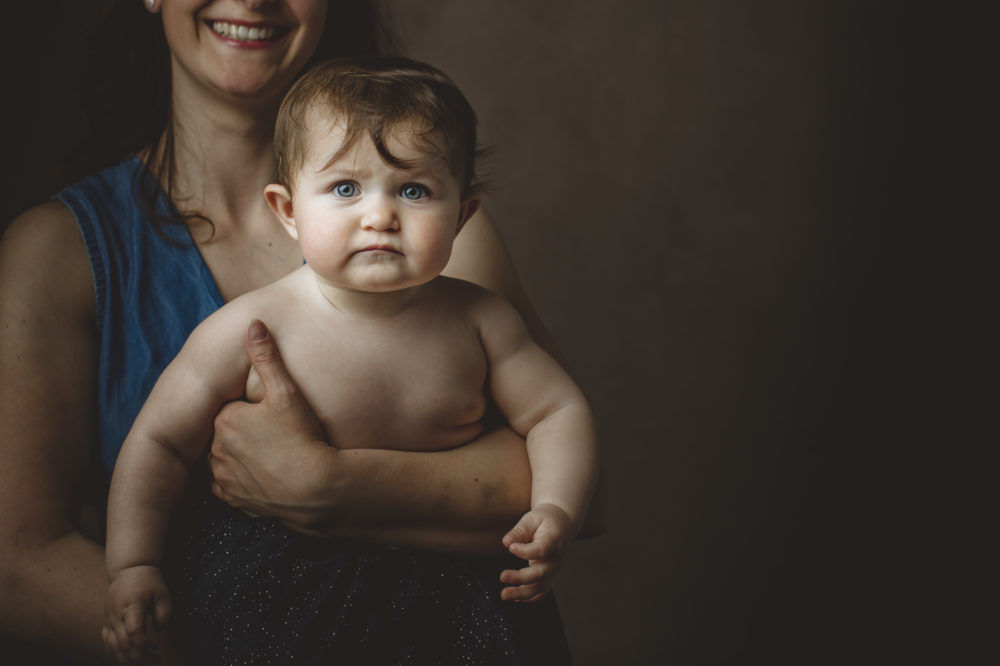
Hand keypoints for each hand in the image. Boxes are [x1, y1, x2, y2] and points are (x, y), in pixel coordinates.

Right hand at [103, 565, 170, 663]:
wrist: (128, 569)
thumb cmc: (148, 580)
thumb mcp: (162, 592)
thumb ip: (164, 612)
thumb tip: (160, 630)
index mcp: (132, 606)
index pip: (133, 632)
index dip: (144, 644)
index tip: (157, 645)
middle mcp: (116, 615)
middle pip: (123, 644)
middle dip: (140, 657)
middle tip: (156, 659)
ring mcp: (109, 620)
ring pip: (112, 647)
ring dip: (128, 659)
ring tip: (145, 661)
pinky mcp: (107, 622)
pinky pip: (107, 643)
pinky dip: (116, 653)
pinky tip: (130, 657)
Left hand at [208, 320, 336, 531]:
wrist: (315, 487)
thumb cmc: (303, 437)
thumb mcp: (287, 392)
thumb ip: (267, 358)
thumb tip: (253, 324)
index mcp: (224, 419)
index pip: (232, 409)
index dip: (254, 411)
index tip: (273, 417)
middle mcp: (216, 449)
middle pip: (227, 433)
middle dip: (245, 433)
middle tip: (276, 436)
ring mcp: (223, 477)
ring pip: (226, 459)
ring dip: (241, 457)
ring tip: (272, 456)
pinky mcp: (232, 500)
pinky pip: (229, 485)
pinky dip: (242, 481)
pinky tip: (264, 475)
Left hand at [499, 503, 573, 601]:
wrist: (562, 525)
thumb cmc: (545, 520)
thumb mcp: (532, 518)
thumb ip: (519, 531)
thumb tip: (506, 543)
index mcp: (553, 540)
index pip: (541, 550)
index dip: (525, 551)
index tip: (511, 548)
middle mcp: (555, 558)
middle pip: (540, 573)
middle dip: (521, 578)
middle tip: (502, 576)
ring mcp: (553, 569)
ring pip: (540, 587)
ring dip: (522, 593)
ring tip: (504, 594)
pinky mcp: (549, 575)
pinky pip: (542, 591)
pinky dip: (530, 597)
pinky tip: (515, 598)